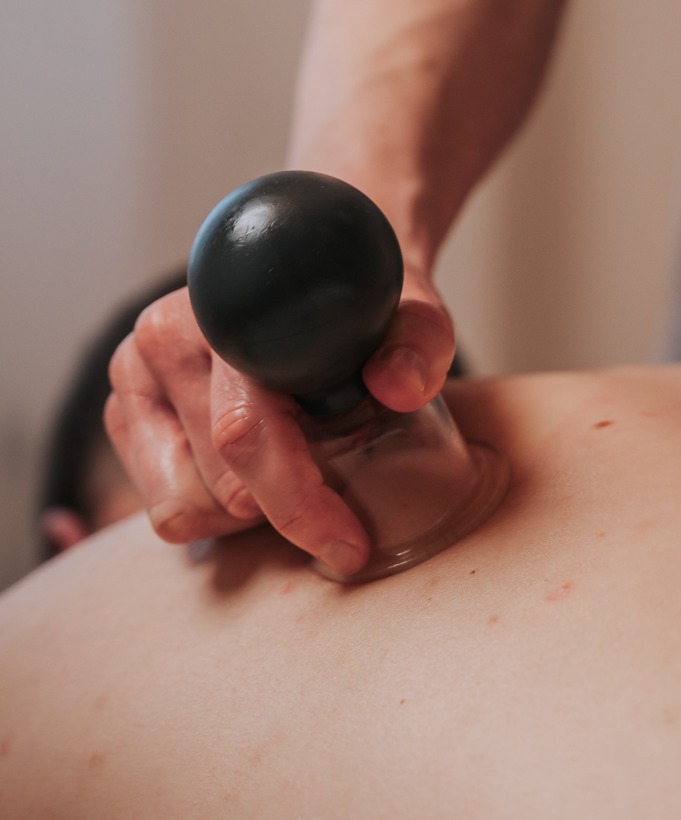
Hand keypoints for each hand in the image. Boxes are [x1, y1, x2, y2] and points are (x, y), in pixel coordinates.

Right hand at [105, 263, 454, 577]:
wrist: (313, 275)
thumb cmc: (359, 308)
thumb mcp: (412, 313)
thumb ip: (419, 342)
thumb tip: (398, 387)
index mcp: (228, 315)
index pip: (245, 434)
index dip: (299, 502)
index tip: (349, 544)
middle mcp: (163, 338)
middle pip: (219, 489)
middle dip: (285, 508)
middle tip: (332, 484)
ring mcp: (132, 376)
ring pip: (185, 508)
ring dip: (246, 514)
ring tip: (289, 466)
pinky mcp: (122, 413)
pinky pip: (165, 508)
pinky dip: (216, 510)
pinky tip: (253, 471)